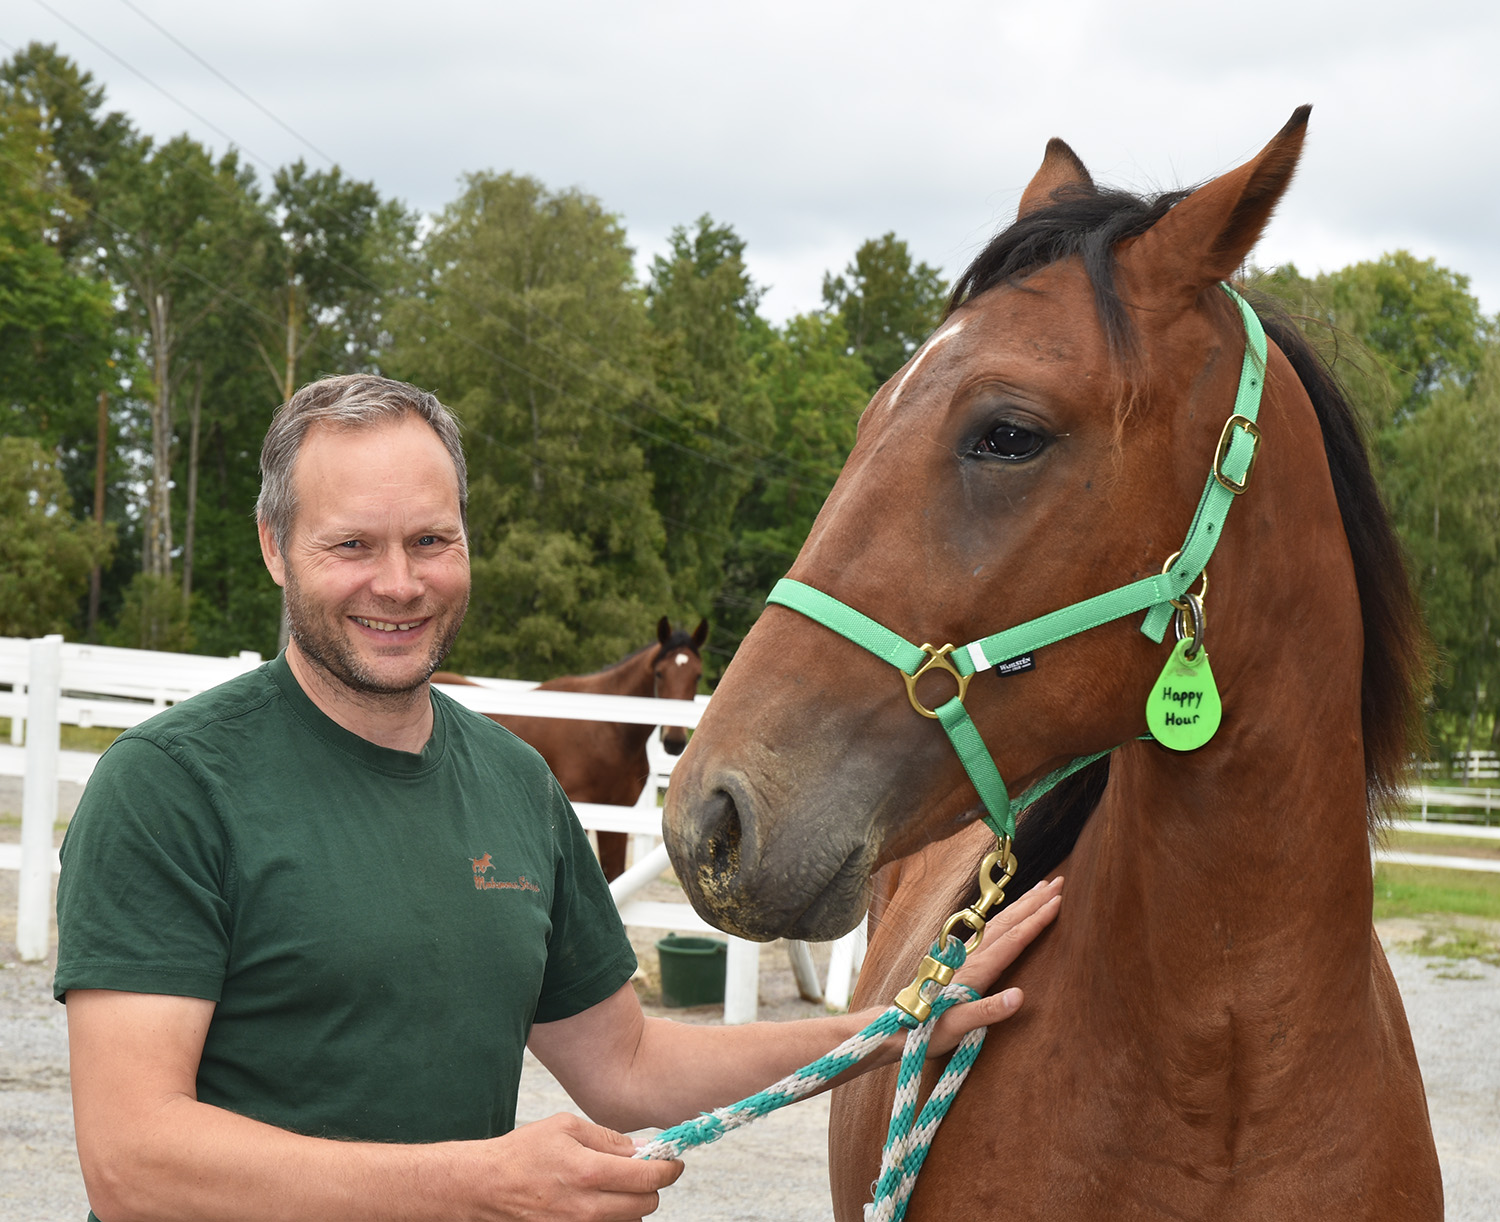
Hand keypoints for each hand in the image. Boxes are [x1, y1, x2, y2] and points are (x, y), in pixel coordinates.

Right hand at [486, 1112, 682, 1219]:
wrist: (486, 1186)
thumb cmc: (523, 1153)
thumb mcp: (565, 1127)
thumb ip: (607, 1138)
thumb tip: (641, 1148)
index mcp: (588, 1172)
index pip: (648, 1177)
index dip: (669, 1169)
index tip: (673, 1162)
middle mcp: (586, 1207)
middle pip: (646, 1205)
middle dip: (652, 1186)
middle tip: (644, 1170)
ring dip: (633, 1205)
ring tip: (616, 1186)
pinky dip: (614, 1218)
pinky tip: (603, 1202)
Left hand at [925, 875, 1062, 1055]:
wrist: (897, 1026)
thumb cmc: (927, 1029)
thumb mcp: (957, 1027)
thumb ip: (987, 1011)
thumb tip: (1020, 996)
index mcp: (975, 970)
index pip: (1013, 939)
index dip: (1036, 920)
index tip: (1058, 902)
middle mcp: (970, 956)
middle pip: (1008, 922)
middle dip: (1034, 901)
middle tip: (1059, 882)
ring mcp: (964, 955)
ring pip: (998, 922)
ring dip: (1021, 904)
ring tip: (1041, 888)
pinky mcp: (959, 958)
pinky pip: (989, 929)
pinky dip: (1006, 915)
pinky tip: (1011, 912)